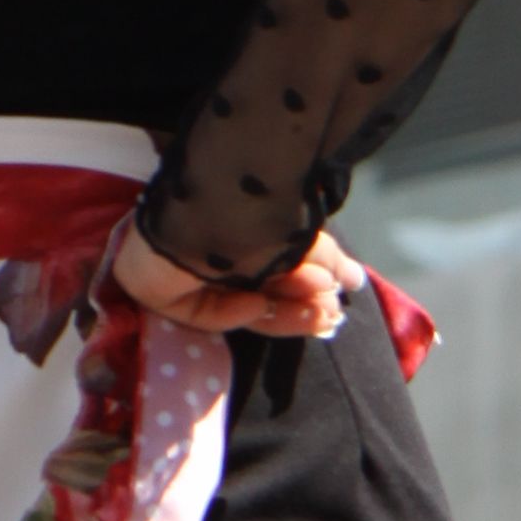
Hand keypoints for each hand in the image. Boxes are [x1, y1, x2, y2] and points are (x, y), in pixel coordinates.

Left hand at [112, 224, 363, 341]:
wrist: (213, 203)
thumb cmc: (258, 211)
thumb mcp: (302, 237)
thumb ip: (327, 260)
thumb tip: (357, 281)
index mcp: (244, 234)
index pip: (277, 270)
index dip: (308, 291)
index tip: (338, 303)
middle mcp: (216, 251)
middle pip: (262, 291)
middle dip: (300, 306)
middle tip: (331, 316)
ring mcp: (189, 272)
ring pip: (240, 305)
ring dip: (283, 314)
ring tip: (320, 316)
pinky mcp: (164, 292)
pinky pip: (204, 313)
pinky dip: (233, 310)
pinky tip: (254, 301)